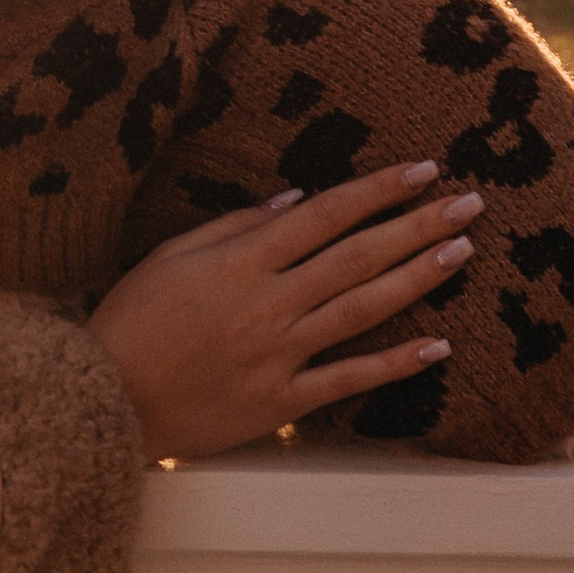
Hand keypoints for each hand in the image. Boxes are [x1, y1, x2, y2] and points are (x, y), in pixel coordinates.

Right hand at [89, 165, 480, 461]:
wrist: (105, 400)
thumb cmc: (130, 321)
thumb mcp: (170, 255)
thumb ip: (233, 226)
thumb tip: (296, 200)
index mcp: (240, 261)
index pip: (325, 215)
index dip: (378, 191)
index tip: (423, 170)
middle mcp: (268, 302)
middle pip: (357, 256)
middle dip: (417, 226)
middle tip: (468, 203)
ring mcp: (278, 353)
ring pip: (362, 309)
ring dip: (417, 278)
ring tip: (462, 253)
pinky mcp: (281, 401)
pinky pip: (347, 379)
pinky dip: (393, 363)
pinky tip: (436, 344)